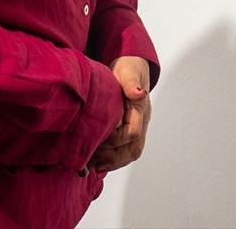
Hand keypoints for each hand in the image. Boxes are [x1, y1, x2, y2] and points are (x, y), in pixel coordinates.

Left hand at [87, 56, 150, 173]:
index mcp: (141, 109)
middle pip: (134, 148)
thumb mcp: (128, 72)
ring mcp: (137, 127)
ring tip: (94, 166)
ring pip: (131, 152)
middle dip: (114, 158)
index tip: (97, 137)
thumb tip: (138, 93)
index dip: (115, 139)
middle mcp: (141, 121)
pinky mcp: (128, 130)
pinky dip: (114, 160)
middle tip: (94, 161)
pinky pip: (125, 151)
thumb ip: (131, 83)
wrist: (131, 69)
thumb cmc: (128, 69)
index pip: (132, 132)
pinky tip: (98, 164)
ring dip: (113, 162)